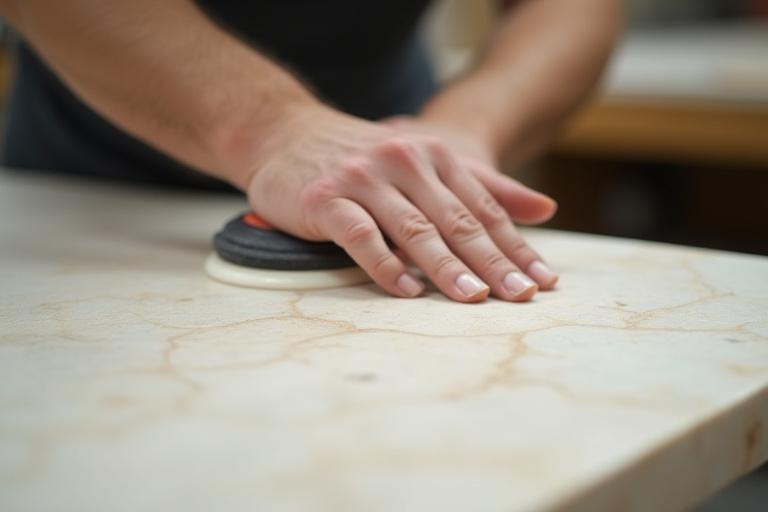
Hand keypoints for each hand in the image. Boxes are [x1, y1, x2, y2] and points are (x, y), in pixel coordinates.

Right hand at [244, 105, 557, 301]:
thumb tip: (547, 208)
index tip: (544, 281)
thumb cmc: (361, 158)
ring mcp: (364, 178)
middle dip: (493, 261)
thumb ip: (486, 187)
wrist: (284, 133)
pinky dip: (385, 264)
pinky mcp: (325, 198)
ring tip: (474, 298)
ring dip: (446, 266)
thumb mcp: (427, 162)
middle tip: (522, 296)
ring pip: (414, 228)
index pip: (484, 208)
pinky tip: (407, 290)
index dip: (516, 246)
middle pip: (457, 219)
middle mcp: (404, 161)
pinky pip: (361, 235)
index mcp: (435, 155)